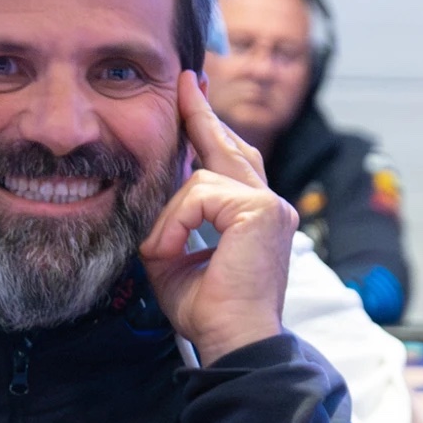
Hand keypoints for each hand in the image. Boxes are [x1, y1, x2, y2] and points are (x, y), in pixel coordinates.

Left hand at [140, 72, 298, 364]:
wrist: (233, 341)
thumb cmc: (209, 313)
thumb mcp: (176, 261)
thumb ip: (171, 226)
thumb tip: (153, 200)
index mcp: (253, 218)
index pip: (230, 161)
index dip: (209, 129)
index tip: (192, 95)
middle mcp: (268, 206)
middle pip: (228, 146)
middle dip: (201, 114)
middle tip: (185, 81)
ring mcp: (268, 205)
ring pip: (199, 178)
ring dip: (169, 217)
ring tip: (165, 252)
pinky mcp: (258, 210)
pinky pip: (197, 196)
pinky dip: (175, 224)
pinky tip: (173, 251)